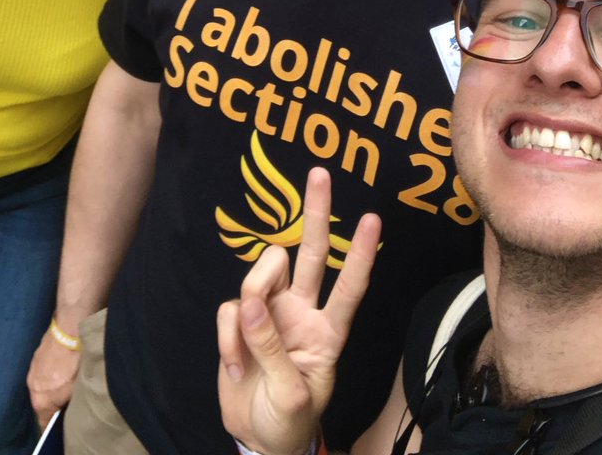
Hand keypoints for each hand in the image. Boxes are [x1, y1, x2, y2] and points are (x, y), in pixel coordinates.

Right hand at [27, 328, 81, 429]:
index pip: (43, 422)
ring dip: (50, 386)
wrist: (69, 328)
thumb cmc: (76, 362)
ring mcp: (32, 369)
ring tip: (65, 381)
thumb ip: (69, 403)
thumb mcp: (76, 389)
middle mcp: (32, 387)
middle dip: (52, 404)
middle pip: (41, 403)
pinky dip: (50, 373)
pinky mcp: (36, 354)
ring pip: (41, 386)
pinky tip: (62, 366)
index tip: (61, 422)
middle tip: (67, 400)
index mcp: (41, 401)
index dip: (53, 424)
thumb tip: (68, 407)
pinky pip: (43, 371)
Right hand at [217, 168, 380, 454]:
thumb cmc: (288, 420)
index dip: (361, 255)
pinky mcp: (238, 320)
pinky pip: (228, 309)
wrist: (256, 440)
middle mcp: (302, 312)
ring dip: (252, 301)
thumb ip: (272, 349)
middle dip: (316, 213)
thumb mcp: (291, 396)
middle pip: (312, 254)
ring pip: (262, 274)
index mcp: (328, 333)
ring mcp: (270, 313)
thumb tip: (249, 302)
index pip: (349, 287)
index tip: (373, 219)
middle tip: (321, 173)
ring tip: (248, 352)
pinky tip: (236, 367)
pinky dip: (227, 338)